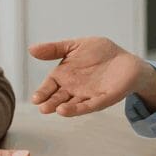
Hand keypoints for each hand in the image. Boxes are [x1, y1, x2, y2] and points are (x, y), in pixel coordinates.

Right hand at [29, 37, 155, 115]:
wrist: (125, 59)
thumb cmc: (100, 53)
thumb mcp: (75, 46)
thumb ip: (55, 49)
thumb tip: (31, 49)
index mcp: (65, 77)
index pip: (50, 86)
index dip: (42, 92)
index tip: (36, 98)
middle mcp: (73, 89)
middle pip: (59, 98)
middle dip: (51, 103)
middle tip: (42, 108)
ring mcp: (88, 95)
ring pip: (74, 104)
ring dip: (66, 108)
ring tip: (56, 110)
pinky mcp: (102, 99)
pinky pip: (91, 105)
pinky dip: (81, 108)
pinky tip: (71, 110)